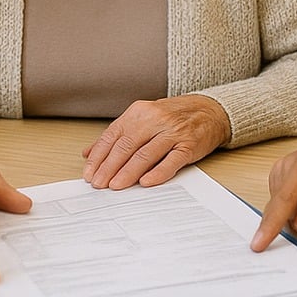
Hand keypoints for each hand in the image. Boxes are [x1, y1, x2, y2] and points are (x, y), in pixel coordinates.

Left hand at [82, 94, 229, 189]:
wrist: (208, 111)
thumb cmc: (172, 117)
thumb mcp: (142, 119)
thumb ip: (116, 135)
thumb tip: (88, 152)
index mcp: (139, 112)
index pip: (113, 136)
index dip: (99, 156)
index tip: (89, 173)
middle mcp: (154, 120)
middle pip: (126, 146)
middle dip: (109, 167)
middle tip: (99, 184)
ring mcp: (172, 132)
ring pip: (145, 154)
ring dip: (128, 172)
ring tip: (116, 186)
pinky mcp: (188, 145)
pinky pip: (171, 160)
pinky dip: (158, 172)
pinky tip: (146, 182)